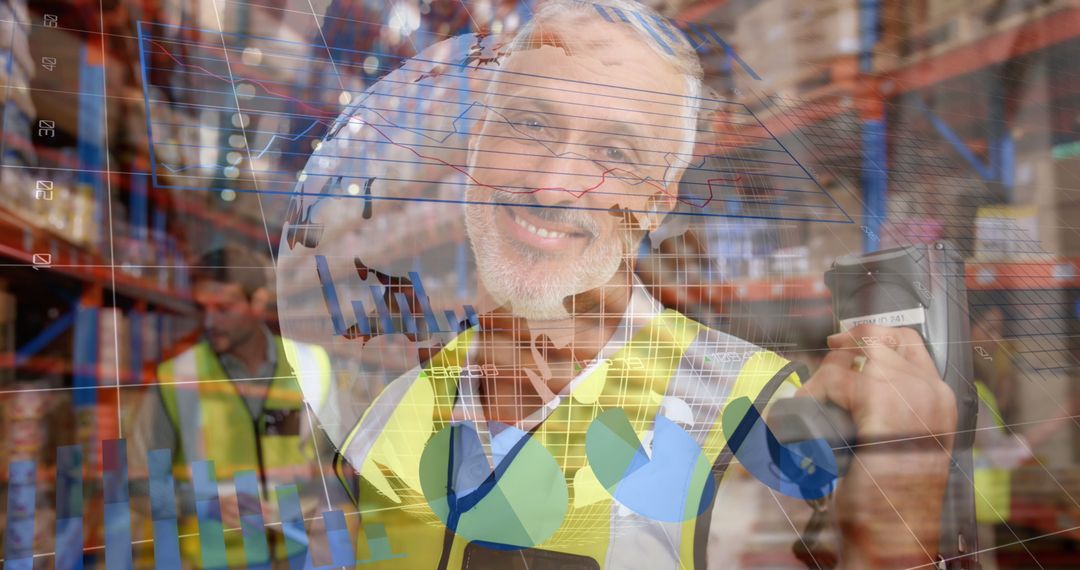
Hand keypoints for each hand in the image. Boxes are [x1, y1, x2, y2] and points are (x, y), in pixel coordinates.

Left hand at [799, 324, 956, 567]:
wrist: (894, 536)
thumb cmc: (894, 503)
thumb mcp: (903, 449)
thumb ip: (892, 415)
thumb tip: (852, 389)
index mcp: (941, 401)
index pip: (908, 341)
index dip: (871, 335)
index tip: (843, 342)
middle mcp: (931, 391)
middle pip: (879, 339)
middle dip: (844, 349)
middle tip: (823, 367)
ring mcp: (909, 394)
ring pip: (854, 355)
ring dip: (823, 375)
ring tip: (809, 401)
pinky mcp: (880, 403)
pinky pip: (836, 378)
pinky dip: (812, 392)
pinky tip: (805, 409)